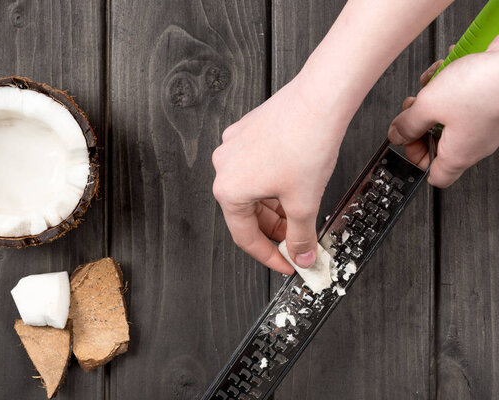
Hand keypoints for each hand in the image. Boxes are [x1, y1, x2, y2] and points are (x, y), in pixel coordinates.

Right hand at [212, 78, 348, 273]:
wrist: (319, 99)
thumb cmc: (306, 143)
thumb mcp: (304, 202)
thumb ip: (300, 237)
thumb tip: (301, 256)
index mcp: (228, 189)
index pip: (245, 237)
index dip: (269, 256)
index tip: (286, 264)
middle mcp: (224, 167)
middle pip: (247, 213)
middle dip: (274, 230)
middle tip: (297, 242)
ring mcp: (234, 146)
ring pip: (253, 190)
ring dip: (275, 207)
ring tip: (299, 213)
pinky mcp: (247, 131)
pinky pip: (257, 167)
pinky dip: (274, 183)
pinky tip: (294, 184)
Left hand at [388, 36, 498, 186]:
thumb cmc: (482, 85)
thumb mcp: (429, 105)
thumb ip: (408, 123)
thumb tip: (397, 134)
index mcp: (459, 154)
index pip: (434, 175)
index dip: (415, 159)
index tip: (406, 139)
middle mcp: (474, 143)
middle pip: (436, 141)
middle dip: (419, 121)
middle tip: (413, 107)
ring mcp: (482, 122)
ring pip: (446, 115)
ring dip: (433, 96)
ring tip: (432, 82)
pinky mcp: (486, 102)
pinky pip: (461, 96)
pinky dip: (450, 82)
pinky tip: (447, 69)